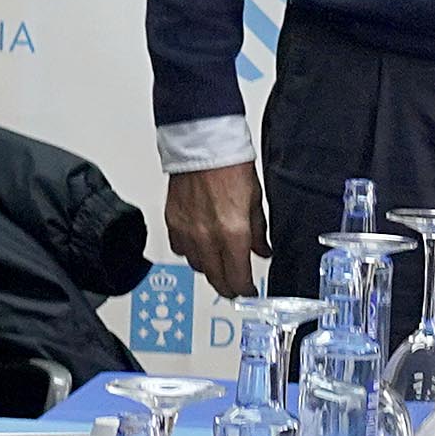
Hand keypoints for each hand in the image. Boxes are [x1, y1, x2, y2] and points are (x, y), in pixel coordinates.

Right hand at [165, 163, 263, 296]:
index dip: (245, 290)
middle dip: (228, 286)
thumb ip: (258, 232)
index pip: (238, 278)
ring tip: (219, 264)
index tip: (250, 290)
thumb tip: (262, 251)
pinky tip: (199, 246)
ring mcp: (187, 231)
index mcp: (233, 233)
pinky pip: (180, 250)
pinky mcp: (172, 222)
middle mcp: (207, 236)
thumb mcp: (256, 201)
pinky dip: (191, 253)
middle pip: (216, 279)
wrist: (204, 145)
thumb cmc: (230, 165)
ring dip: (210, 269)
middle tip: (235, 286)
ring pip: (197, 267)